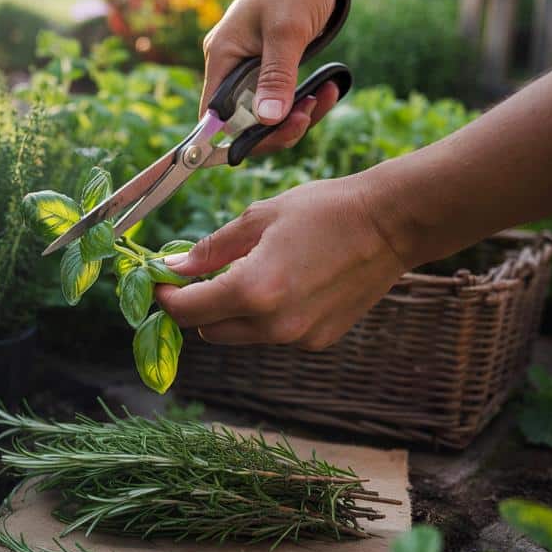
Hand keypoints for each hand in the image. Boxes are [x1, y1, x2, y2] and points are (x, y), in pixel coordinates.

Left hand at [153, 174, 407, 349]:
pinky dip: (266, 316)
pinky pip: (273, 334)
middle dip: (197, 305)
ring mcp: (298, 338)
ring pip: (240, 335)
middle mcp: (273, 325)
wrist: (390, 224)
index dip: (166, 297)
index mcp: (253, 291)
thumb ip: (211, 249)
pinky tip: (287, 282)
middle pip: (209, 330)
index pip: (188, 311)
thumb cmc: (324, 210)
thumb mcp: (258, 218)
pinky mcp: (319, 340)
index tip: (161, 281)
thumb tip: (174, 267)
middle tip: (199, 274)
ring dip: (232, 311)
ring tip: (251, 271)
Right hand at [201, 0, 344, 154]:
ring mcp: (253, 64)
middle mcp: (232, 64)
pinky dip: (305, 100)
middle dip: (278, 125)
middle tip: (307, 115)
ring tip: (324, 98)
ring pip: (268, 111)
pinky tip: (327, 88)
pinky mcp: (274, 63)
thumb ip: (276, 78)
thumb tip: (266, 121)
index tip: (274, 135)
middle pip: (244, 119)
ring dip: (297, 114)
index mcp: (222, 56)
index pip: (215, 114)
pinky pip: (284, 96)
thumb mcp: (288, 32)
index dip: (238, 134)